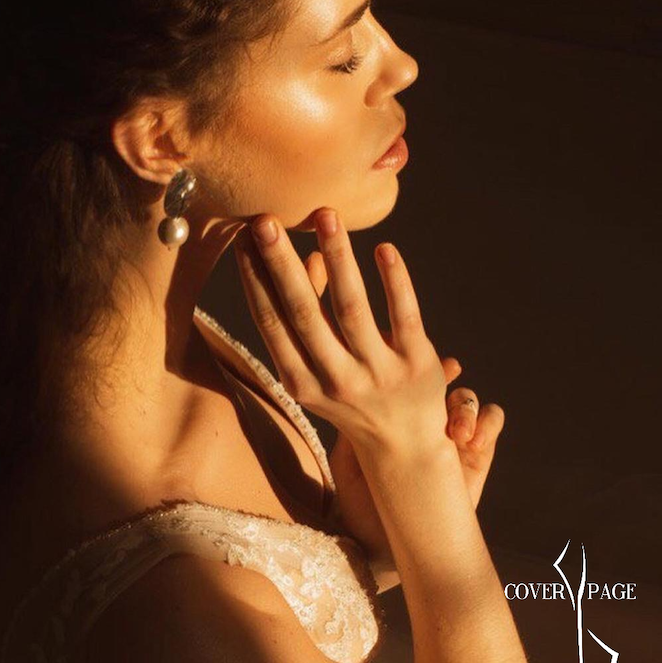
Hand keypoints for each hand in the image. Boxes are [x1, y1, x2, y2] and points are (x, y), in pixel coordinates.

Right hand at [234, 208, 456, 460]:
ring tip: (326, 216)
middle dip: (281, 264)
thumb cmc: (351, 398)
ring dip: (339, 258)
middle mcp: (336, 379)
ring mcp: (378, 372)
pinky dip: (394, 279)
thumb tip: (310, 258)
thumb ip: (310, 319)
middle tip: (266, 221)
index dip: (255, 280)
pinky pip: (404, 312)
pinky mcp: (416, 363)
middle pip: (303, 313)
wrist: (402, 447)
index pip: (271, 324)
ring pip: (352, 307)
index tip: (244, 240)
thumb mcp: (318, 371)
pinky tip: (384, 248)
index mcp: (301, 383)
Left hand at [328, 375, 504, 570]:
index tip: (411, 361)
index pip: (408, 379)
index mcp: (395, 415)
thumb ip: (353, 425)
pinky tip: (472, 443)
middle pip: (442, 381)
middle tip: (442, 391)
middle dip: (445, 376)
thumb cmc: (360, 505)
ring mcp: (453, 437)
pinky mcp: (478, 457)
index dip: (414, 365)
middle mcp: (425, 421)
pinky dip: (487, 423)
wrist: (385, 547)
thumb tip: (358, 389)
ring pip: (468, 399)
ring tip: (457, 433)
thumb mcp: (347, 460)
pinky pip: (492, 422)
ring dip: (466, 406)